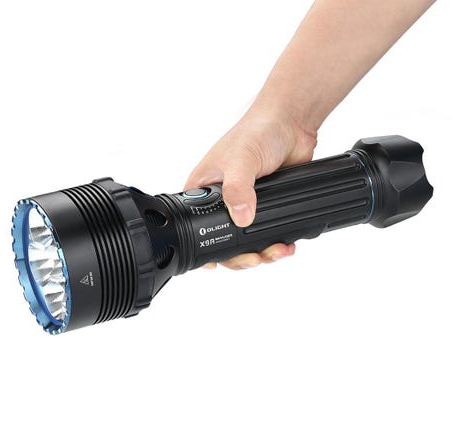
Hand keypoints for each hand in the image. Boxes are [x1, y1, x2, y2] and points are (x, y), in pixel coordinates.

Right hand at [184, 100, 316, 269]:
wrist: (292, 124)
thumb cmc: (257, 131)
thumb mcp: (241, 160)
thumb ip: (238, 189)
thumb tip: (240, 217)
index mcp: (204, 189)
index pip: (197, 226)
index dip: (206, 248)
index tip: (218, 262)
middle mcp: (222, 200)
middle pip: (224, 240)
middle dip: (239, 256)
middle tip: (254, 259)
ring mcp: (245, 205)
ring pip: (248, 241)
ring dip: (262, 253)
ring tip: (275, 252)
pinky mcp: (266, 207)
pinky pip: (269, 233)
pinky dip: (277, 244)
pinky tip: (286, 245)